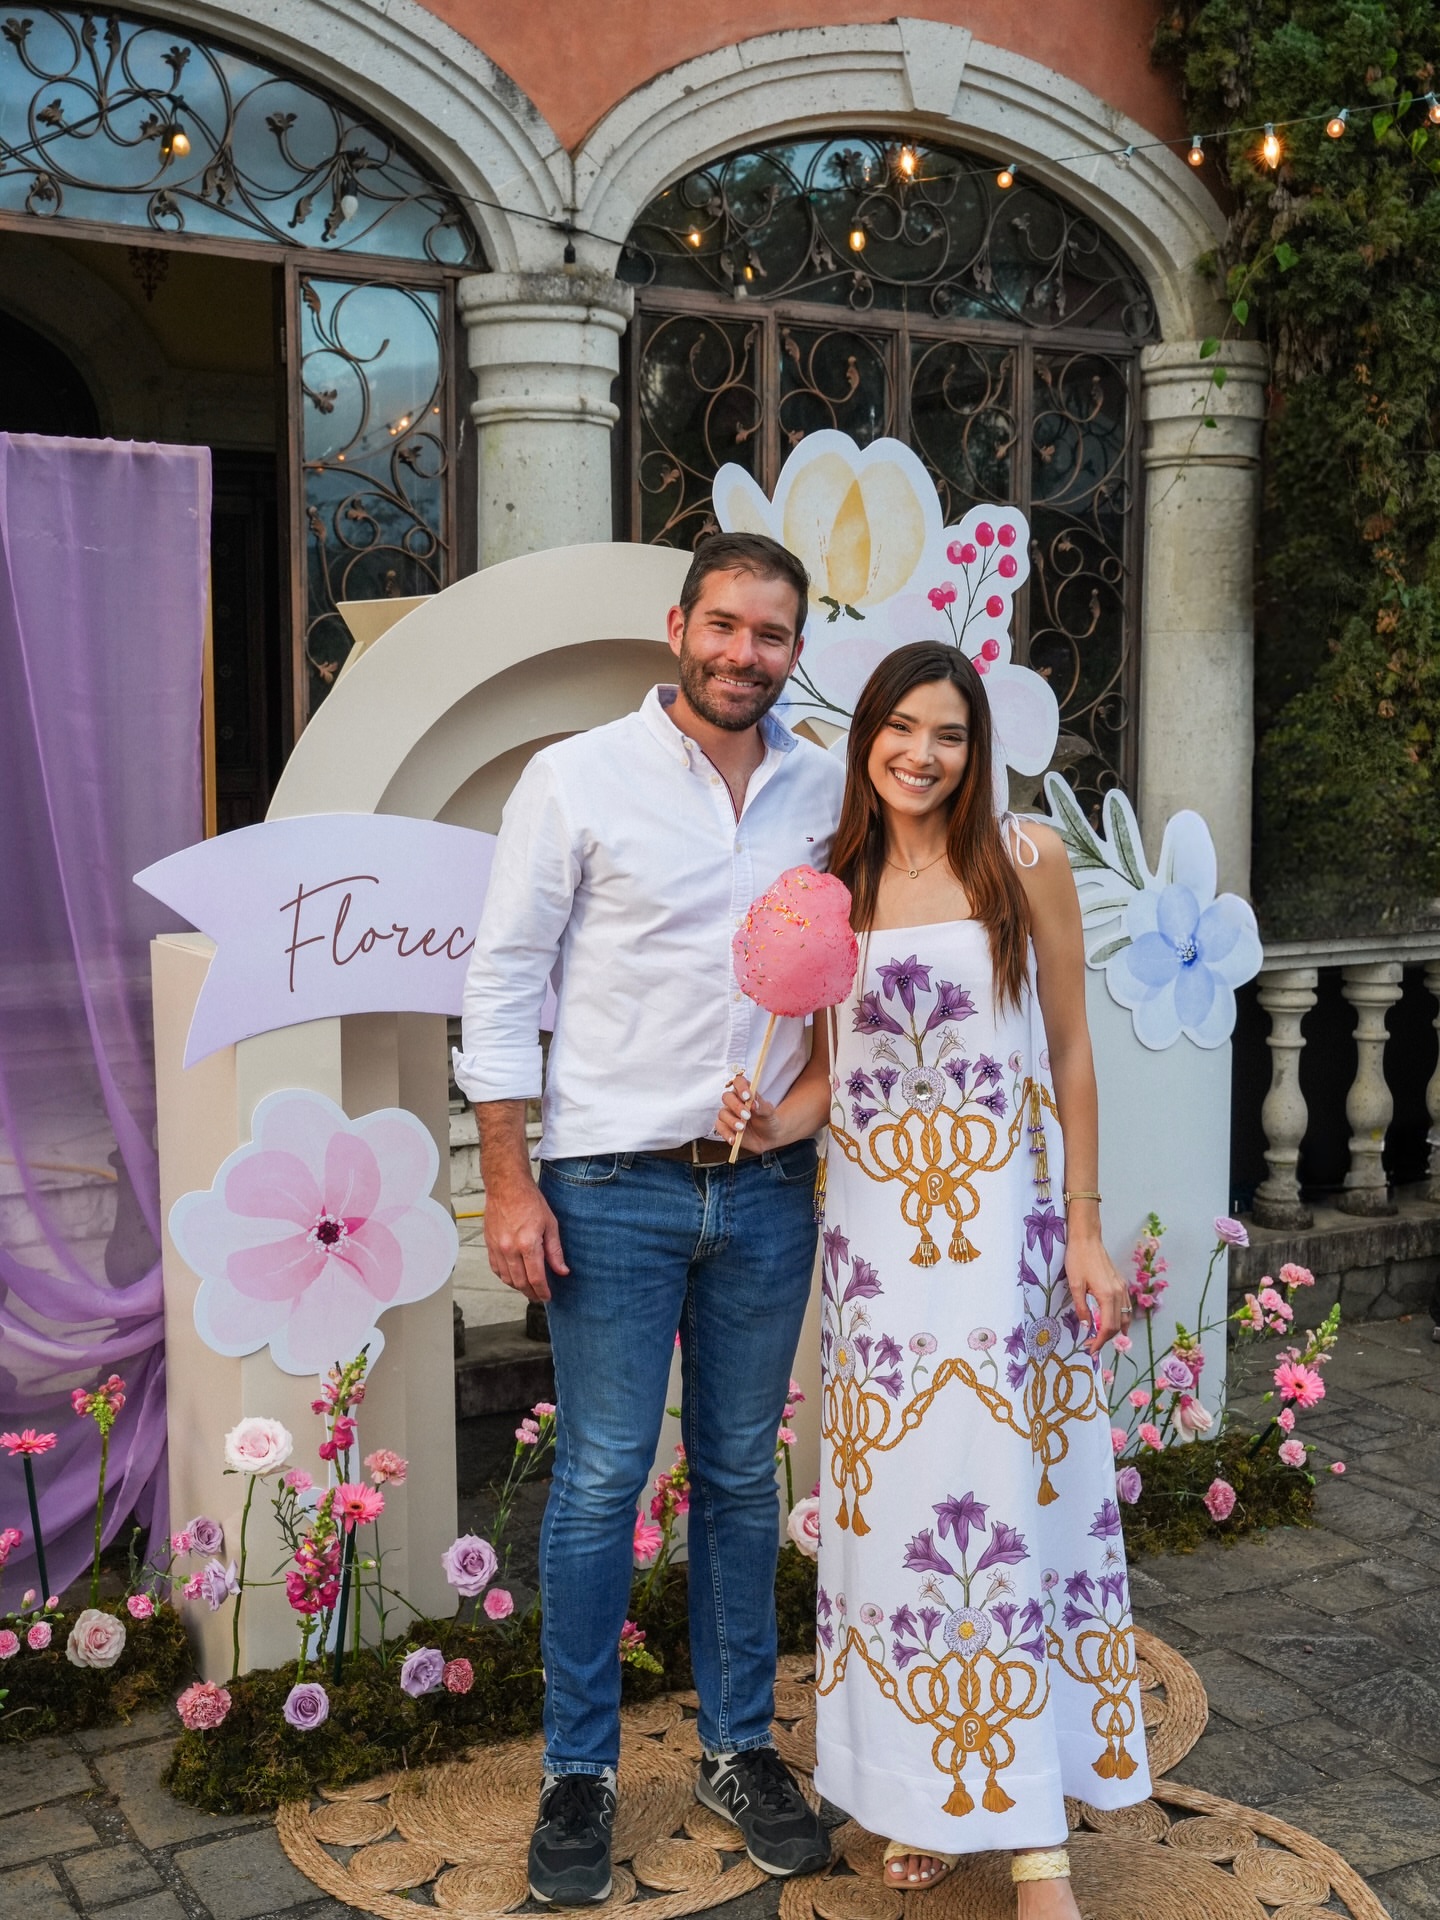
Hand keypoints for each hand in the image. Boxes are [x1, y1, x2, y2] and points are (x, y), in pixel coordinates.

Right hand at [483, 1173, 567, 1302]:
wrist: (507, 1187)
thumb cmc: (529, 1201)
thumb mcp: (550, 1224)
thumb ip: (555, 1251)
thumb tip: (562, 1270)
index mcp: (527, 1244)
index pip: (535, 1278)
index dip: (542, 1291)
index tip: (547, 1297)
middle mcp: (510, 1249)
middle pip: (520, 1282)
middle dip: (531, 1293)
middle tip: (539, 1296)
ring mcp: (497, 1248)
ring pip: (506, 1278)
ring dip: (518, 1287)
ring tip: (528, 1288)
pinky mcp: (489, 1245)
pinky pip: (496, 1269)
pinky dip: (505, 1277)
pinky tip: (513, 1277)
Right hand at [715, 1073, 784, 1152]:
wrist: (769, 1137)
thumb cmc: (769, 1120)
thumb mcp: (770, 1113)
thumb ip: (762, 1107)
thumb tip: (754, 1103)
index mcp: (745, 1093)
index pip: (738, 1082)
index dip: (741, 1087)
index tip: (747, 1096)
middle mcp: (735, 1101)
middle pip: (727, 1097)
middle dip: (736, 1106)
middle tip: (747, 1116)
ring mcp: (728, 1114)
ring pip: (722, 1113)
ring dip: (731, 1121)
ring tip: (742, 1128)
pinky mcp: (725, 1127)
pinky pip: (720, 1128)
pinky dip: (726, 1133)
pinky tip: (734, 1138)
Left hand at [1065, 1236, 1128, 1355]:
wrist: (1087, 1238)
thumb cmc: (1078, 1258)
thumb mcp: (1075, 1285)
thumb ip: (1082, 1308)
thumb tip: (1087, 1327)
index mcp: (1108, 1295)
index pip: (1108, 1327)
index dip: (1100, 1341)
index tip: (1090, 1350)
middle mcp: (1119, 1293)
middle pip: (1119, 1325)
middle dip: (1107, 1339)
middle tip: (1092, 1346)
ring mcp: (1122, 1287)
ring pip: (1125, 1317)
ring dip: (1116, 1331)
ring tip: (1102, 1339)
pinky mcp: (1121, 1283)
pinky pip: (1125, 1307)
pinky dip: (1121, 1318)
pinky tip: (1114, 1323)